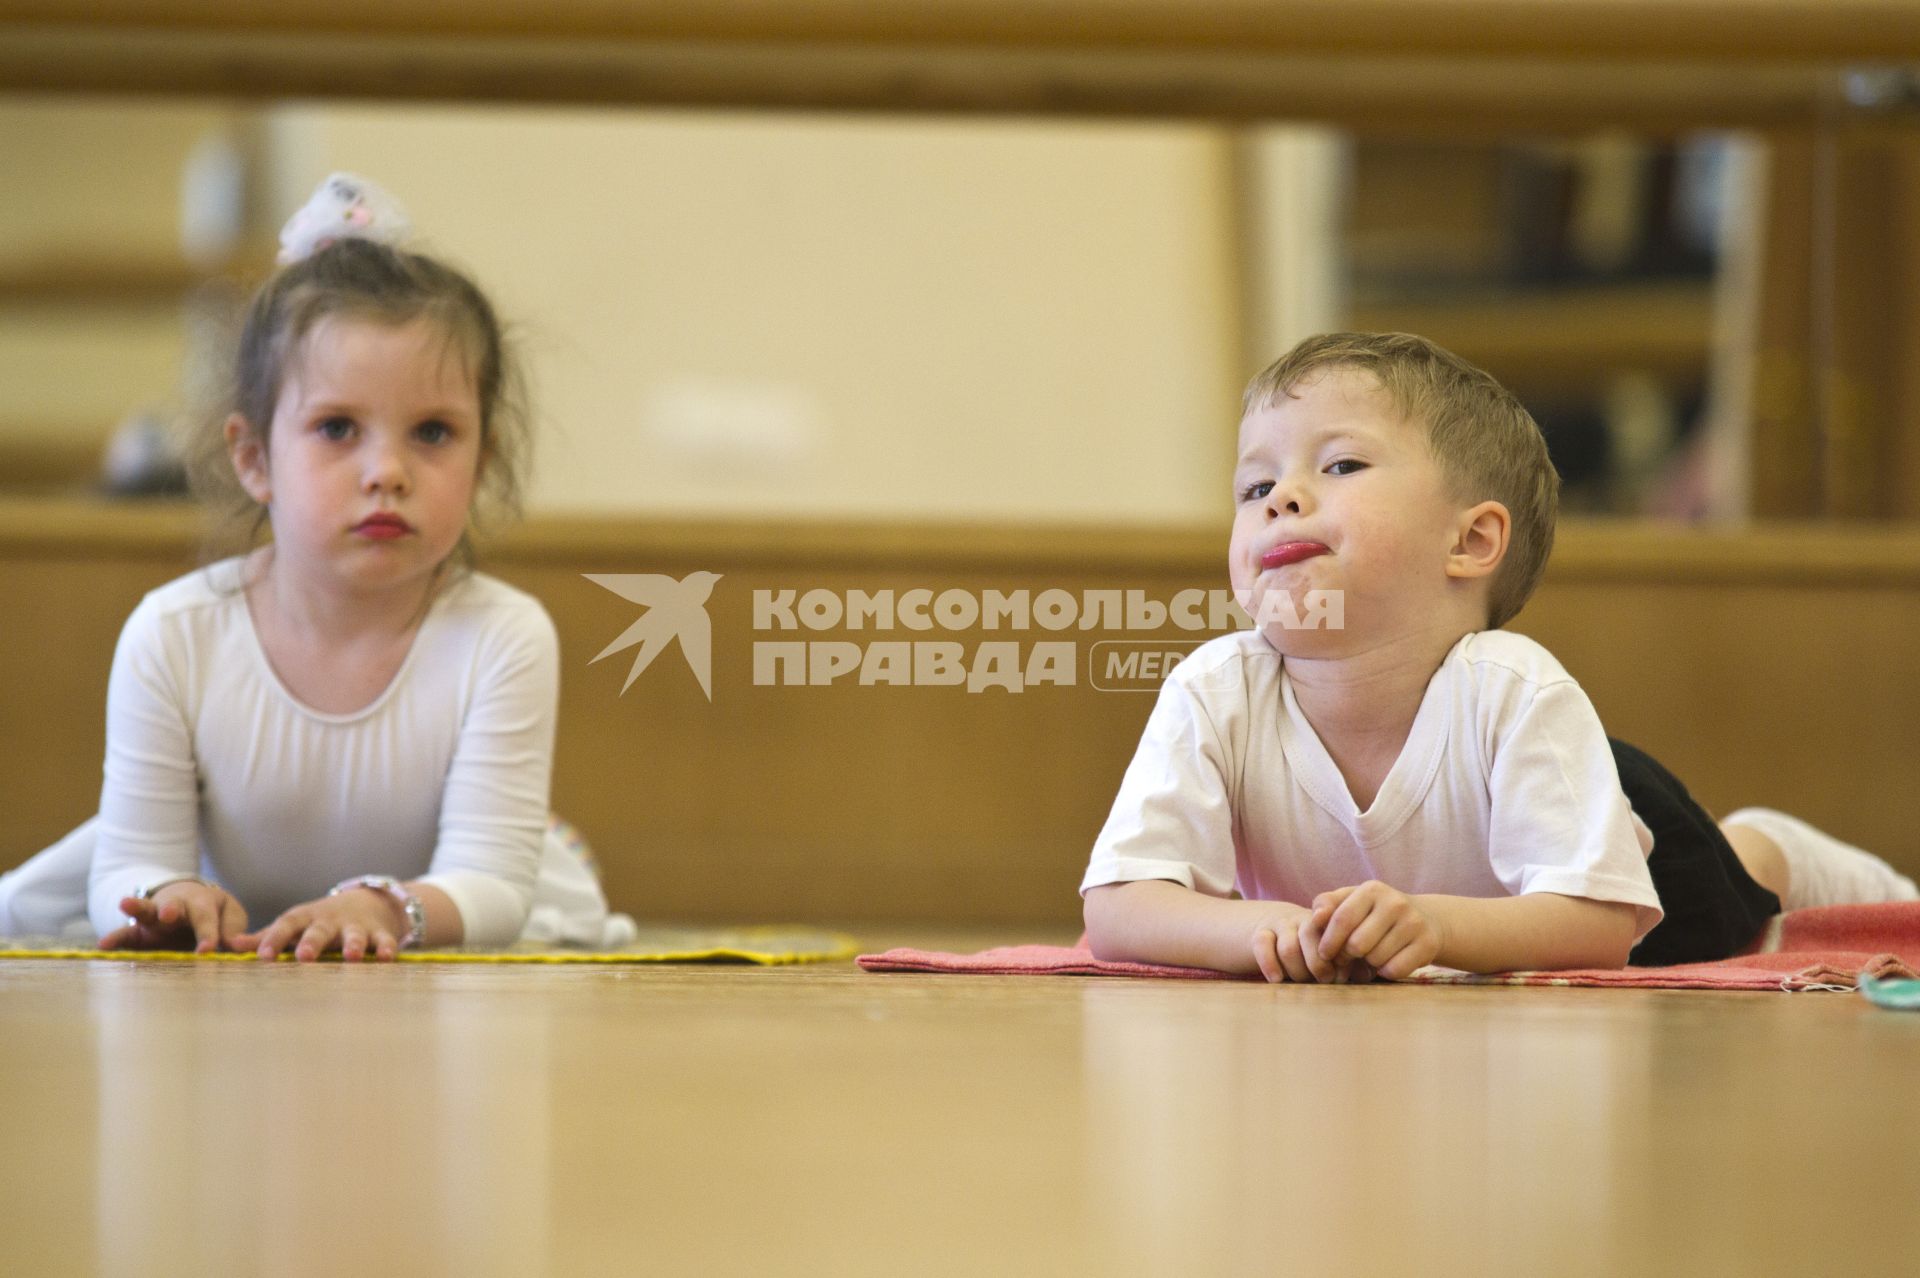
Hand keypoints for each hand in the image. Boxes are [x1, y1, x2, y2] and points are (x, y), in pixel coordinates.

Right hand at [102, 881, 247, 953]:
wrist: (190, 902)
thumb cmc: (215, 912)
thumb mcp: (230, 915)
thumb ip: (233, 930)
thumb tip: (238, 947)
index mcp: (203, 903)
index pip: (207, 918)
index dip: (208, 933)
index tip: (208, 950)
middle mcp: (177, 908)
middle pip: (174, 906)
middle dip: (171, 910)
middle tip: (168, 915)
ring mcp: (154, 919)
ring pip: (145, 912)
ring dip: (137, 909)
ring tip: (125, 904)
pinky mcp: (139, 932)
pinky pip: (125, 935)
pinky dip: (115, 939)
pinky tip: (103, 946)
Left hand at [237, 888, 407, 962]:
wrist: (370, 901)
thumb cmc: (323, 920)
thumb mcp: (297, 923)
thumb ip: (268, 935)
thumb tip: (232, 944)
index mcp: (306, 918)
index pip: (287, 924)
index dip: (274, 938)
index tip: (263, 956)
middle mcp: (330, 920)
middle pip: (319, 930)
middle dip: (313, 942)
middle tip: (304, 956)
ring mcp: (356, 926)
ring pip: (354, 935)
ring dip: (354, 945)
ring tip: (352, 957)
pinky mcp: (380, 933)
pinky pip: (384, 940)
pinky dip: (386, 948)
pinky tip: (387, 958)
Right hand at [1249, 903, 1365, 983]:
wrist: (1278, 928)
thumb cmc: (1316, 948)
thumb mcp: (1336, 951)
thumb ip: (1353, 962)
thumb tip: (1367, 974)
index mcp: (1328, 922)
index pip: (1334, 931)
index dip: (1339, 955)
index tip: (1340, 975)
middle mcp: (1305, 919)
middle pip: (1311, 937)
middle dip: (1318, 964)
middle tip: (1325, 980)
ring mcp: (1281, 925)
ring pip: (1288, 947)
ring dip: (1297, 970)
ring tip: (1302, 982)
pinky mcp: (1260, 932)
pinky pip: (1262, 944)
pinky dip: (1269, 964)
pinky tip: (1277, 980)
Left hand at [1311, 881, 1441, 979]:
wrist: (1424, 919)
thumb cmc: (1375, 913)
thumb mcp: (1350, 901)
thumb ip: (1327, 905)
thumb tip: (1316, 916)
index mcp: (1372, 889)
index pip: (1342, 919)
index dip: (1329, 941)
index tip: (1324, 953)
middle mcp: (1396, 903)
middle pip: (1357, 944)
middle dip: (1347, 955)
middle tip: (1349, 956)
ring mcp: (1414, 923)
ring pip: (1376, 959)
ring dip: (1368, 964)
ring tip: (1370, 955)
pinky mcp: (1428, 944)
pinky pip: (1395, 970)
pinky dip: (1386, 972)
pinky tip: (1387, 962)